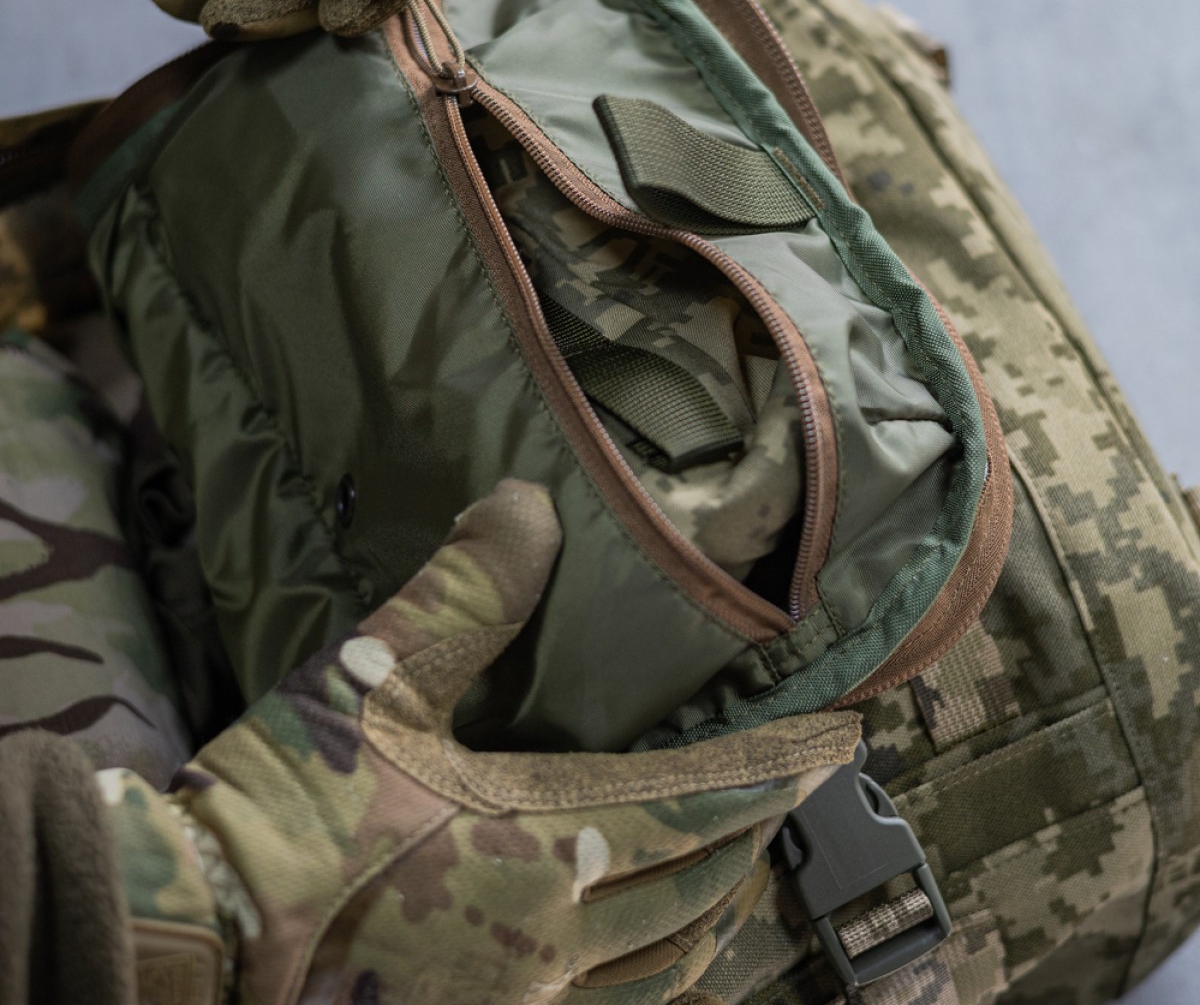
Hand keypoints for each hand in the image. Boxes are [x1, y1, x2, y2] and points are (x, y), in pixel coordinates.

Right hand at [100, 479, 859, 1002]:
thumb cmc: (282, 818)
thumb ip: (462, 593)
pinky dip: (661, 976)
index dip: (784, 767)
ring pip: (669, 957)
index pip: (708, 798)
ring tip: (742, 860)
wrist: (193, 944)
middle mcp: (560, 935)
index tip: (842, 740)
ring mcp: (528, 1001)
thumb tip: (526, 505)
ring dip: (720, 902)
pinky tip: (653, 960)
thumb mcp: (369, 683)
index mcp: (547, 840)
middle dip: (763, 827)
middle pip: (704, 879)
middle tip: (802, 782)